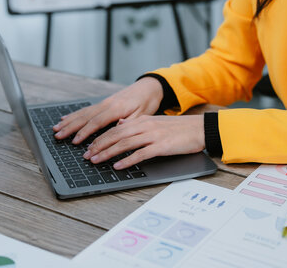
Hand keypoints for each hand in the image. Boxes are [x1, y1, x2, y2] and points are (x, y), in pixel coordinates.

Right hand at [53, 77, 163, 143]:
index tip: (76, 142)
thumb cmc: (147, 102)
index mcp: (117, 108)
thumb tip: (118, 127)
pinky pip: (86, 109)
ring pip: (83, 112)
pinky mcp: (104, 103)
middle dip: (70, 127)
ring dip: (69, 121)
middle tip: (58, 136)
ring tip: (56, 129)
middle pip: (85, 117)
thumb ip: (130, 122)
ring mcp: (104, 102)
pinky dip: (74, 114)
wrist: (149, 87)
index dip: (85, 132)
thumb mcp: (143, 114)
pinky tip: (65, 119)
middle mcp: (107, 104)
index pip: (97, 122)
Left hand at [83, 115, 204, 169]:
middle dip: (99, 145)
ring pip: (124, 143)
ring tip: (96, 160)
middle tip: (87, 156)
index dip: (101, 138)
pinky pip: (140, 154)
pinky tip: (117, 166)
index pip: (116, 129)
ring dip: (108, 153)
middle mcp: (145, 126)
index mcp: (142, 120)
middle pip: (116, 135)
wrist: (199, 129)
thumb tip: (122, 123)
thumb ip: (138, 123)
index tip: (89, 147)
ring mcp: (153, 135)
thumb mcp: (155, 122)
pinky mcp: (161, 146)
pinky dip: (127, 160)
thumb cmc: (178, 129)